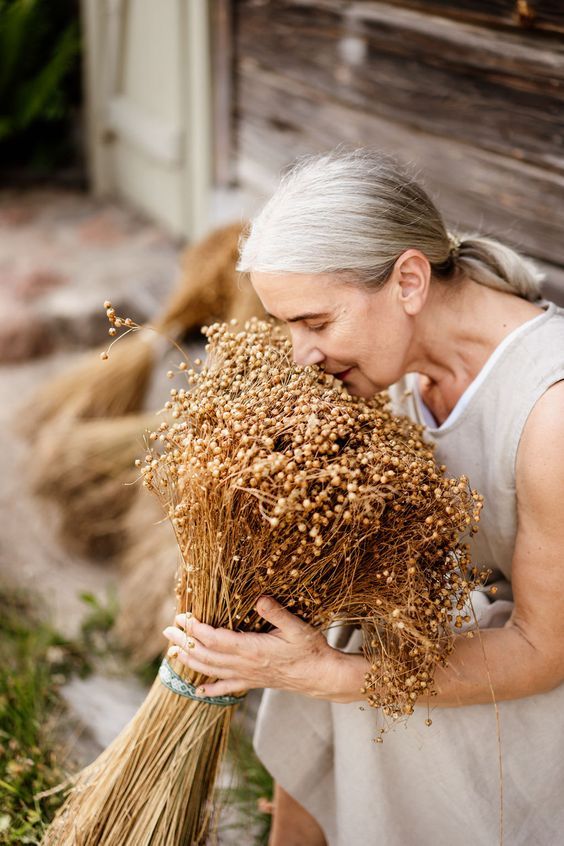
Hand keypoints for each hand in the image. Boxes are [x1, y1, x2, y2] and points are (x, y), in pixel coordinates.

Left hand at [162, 596, 367, 702]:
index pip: (214, 639)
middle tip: (168, 630)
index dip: (196, 629)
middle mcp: (244, 665)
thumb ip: (276, 613)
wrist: (321, 676)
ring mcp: (247, 676)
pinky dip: (209, 689)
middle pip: (206, 655)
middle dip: (185, 642)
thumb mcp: (297, 627)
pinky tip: (198, 690)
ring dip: (191, 660)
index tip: (183, 617)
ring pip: (211, 670)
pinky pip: (226, 688)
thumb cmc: (310, 649)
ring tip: (174, 651)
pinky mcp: (252, 682)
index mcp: (251, 649)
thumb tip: (259, 598)